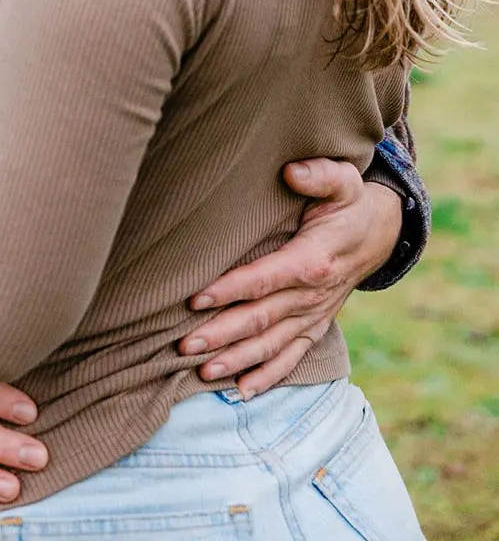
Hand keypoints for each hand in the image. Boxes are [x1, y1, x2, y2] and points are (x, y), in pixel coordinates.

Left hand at [178, 159, 401, 396]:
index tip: (196, 298)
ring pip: (271, 344)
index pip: (266, 279)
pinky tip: (241, 392)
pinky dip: (267, 377)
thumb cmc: (349, 203)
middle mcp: (313, 295)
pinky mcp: (315, 326)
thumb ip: (319, 174)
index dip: (231, 289)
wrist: (378, 234)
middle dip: (221, 334)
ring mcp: (314, 315)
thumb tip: (291, 170)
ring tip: (202, 371)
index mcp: (314, 260)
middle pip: (261, 319)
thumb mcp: (342, 181)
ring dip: (237, 360)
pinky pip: (292, 358)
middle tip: (184, 345)